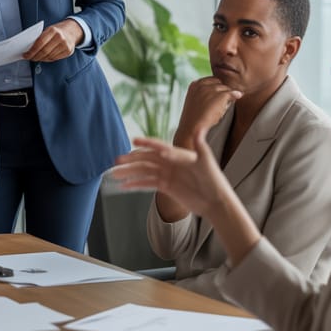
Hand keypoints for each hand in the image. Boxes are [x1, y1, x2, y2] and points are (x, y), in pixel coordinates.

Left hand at [22, 19, 82, 62]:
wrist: (72, 30)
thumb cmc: (57, 31)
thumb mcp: (48, 30)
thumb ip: (40, 38)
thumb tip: (29, 49)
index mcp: (53, 30)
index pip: (39, 43)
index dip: (31, 51)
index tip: (25, 55)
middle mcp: (60, 37)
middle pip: (44, 51)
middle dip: (35, 56)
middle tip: (29, 58)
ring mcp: (65, 45)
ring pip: (49, 56)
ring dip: (41, 59)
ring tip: (35, 58)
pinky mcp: (68, 51)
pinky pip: (55, 58)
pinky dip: (48, 59)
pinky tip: (44, 58)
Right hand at [113, 135, 260, 263]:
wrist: (216, 202)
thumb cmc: (214, 180)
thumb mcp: (207, 162)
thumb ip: (201, 146)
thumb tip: (199, 128)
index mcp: (179, 154)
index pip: (159, 146)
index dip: (147, 143)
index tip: (134, 141)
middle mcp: (170, 162)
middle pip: (147, 159)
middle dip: (132, 159)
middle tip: (117, 161)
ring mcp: (167, 174)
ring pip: (144, 171)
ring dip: (129, 172)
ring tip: (114, 174)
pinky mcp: (166, 186)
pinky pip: (147, 183)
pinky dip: (135, 184)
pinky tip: (124, 186)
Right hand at [172, 77, 240, 147]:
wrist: (192, 129)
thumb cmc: (194, 119)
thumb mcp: (195, 102)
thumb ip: (205, 94)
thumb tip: (226, 91)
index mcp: (194, 84)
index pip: (211, 80)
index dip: (215, 90)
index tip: (213, 100)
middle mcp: (202, 84)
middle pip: (220, 84)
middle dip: (221, 93)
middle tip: (215, 106)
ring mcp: (211, 89)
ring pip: (227, 89)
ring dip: (225, 99)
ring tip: (217, 110)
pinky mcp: (221, 95)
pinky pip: (233, 94)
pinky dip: (234, 98)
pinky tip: (227, 106)